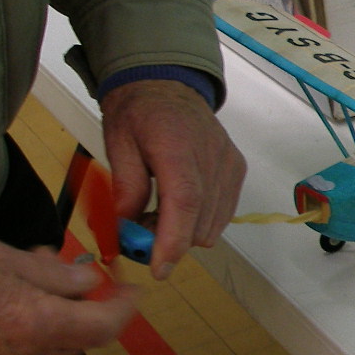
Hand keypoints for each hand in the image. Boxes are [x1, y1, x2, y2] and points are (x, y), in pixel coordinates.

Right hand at [0, 237, 138, 354]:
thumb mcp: (11, 259)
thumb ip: (60, 276)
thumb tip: (91, 283)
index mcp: (38, 326)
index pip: (104, 328)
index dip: (124, 309)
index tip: (130, 291)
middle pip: (77, 339)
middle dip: (84, 309)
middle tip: (74, 275)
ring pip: (47, 349)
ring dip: (52, 319)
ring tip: (29, 281)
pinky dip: (25, 334)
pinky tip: (5, 307)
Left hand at [100, 78, 246, 278]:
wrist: (167, 85)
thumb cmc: (137, 114)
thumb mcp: (118, 144)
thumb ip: (126, 187)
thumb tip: (128, 229)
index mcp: (176, 145)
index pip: (184, 201)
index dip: (173, 240)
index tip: (159, 268)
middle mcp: (211, 155)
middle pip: (201, 219)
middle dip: (172, 240)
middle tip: (141, 235)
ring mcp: (229, 163)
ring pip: (214, 222)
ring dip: (187, 232)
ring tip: (159, 215)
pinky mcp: (237, 169)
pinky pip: (224, 212)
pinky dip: (202, 221)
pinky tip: (181, 209)